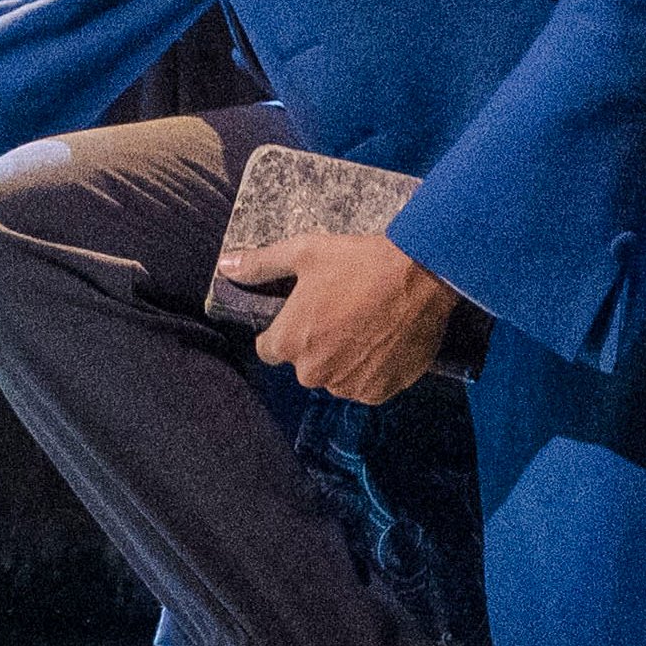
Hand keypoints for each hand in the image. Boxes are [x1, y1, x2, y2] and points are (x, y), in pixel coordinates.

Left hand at [236, 233, 462, 404]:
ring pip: (336, 377)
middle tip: (341, 312)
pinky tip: (383, 341)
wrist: (420, 276)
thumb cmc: (358, 263)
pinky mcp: (380, 392)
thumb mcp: (304, 252)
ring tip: (365, 325)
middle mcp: (314, 373)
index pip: (269, 349)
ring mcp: (349, 386)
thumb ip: (260, 264)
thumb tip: (225, 265)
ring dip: (345, 359)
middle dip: (316, 344)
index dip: (283, 331)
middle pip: (304, 365)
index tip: (304, 314)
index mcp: (289, 343)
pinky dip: (372, 369)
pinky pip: (366, 385)